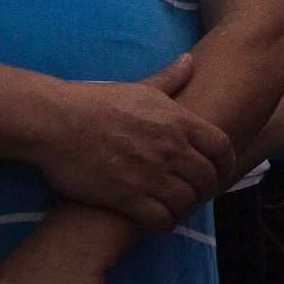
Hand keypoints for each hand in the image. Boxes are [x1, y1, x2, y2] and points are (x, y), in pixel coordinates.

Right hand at [32, 54, 235, 230]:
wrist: (56, 122)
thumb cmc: (97, 102)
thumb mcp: (141, 87)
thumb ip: (170, 79)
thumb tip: (189, 60)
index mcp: (178, 121)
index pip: (222, 147)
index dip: (226, 163)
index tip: (221, 172)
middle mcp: (171, 148)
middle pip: (208, 178)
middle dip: (206, 189)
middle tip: (196, 195)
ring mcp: (151, 174)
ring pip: (186, 201)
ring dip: (185, 209)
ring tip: (177, 209)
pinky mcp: (127, 197)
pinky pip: (160, 219)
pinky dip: (164, 223)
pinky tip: (159, 220)